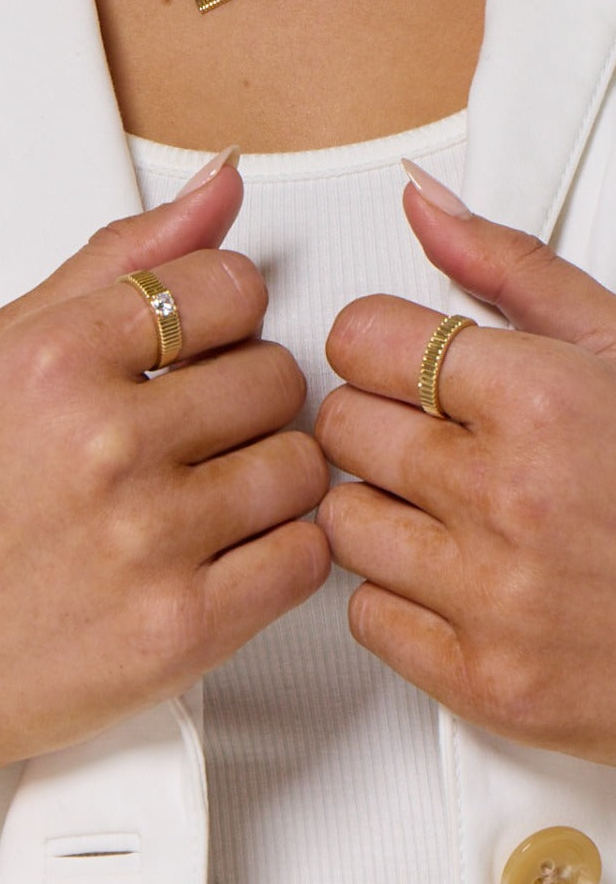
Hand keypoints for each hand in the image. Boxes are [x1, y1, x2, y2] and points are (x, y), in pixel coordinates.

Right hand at [0, 159, 328, 794]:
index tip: (196, 350)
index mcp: (52, 361)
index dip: (223, 319)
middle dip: (243, 401)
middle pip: (276, 376)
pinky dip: (276, 553)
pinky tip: (214, 553)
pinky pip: (304, 556)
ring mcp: (145, 540)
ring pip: (301, 466)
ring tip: (196, 497)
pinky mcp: (182, 628)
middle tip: (183, 436)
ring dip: (265, 479)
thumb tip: (223, 185)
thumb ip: (117, 261)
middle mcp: (101, 444)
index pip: (229, 286)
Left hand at [315, 164, 615, 764]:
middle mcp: (508, 496)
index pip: (361, 339)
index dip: (381, 348)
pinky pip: (362, 614)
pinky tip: (462, 580)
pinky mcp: (478, 680)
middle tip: (443, 442)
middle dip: (379, 426)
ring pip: (339, 522)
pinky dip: (399, 598)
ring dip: (381, 513)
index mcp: (544, 400)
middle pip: (339, 427)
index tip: (408, 368)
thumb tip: (423, 204)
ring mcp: (490, 594)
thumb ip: (513, 270)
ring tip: (456, 514)